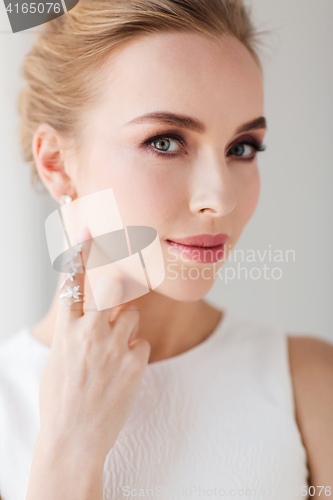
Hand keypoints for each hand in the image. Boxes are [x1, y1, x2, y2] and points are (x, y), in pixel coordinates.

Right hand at [38, 226, 150, 460]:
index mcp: (66, 331)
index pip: (72, 284)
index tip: (86, 230)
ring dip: (127, 329)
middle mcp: (89, 332)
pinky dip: (136, 354)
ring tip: (115, 355)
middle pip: (112, 289)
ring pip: (132, 315)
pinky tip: (124, 373)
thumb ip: (73, 334)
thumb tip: (87, 320)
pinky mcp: (135, 361)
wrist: (74, 439)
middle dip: (117, 291)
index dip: (79, 254)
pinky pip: (142, 343)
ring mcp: (113, 345)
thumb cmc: (61, 400)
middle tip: (115, 303)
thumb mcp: (58, 360)